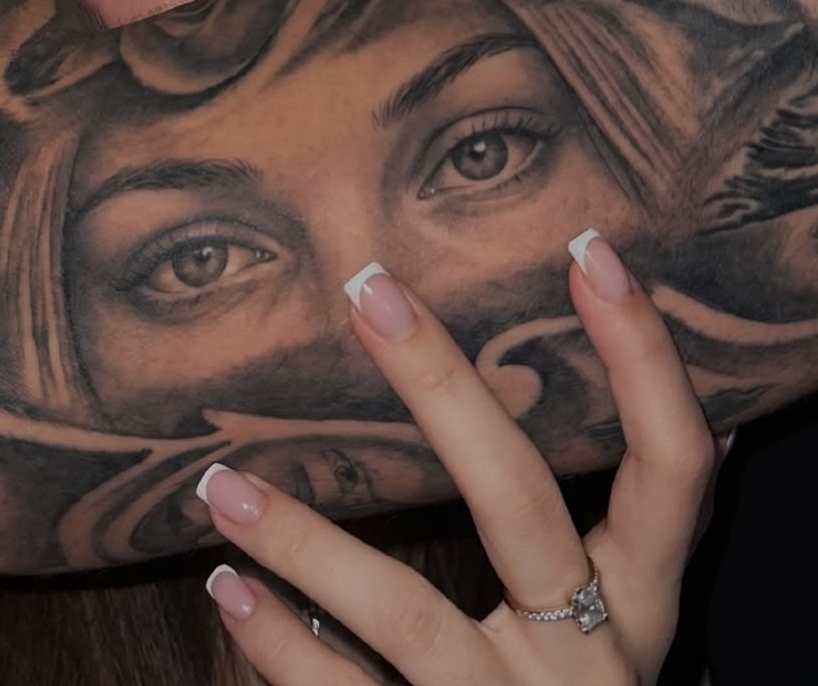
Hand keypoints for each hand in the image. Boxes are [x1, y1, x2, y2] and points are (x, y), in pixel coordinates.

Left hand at [196, 233, 723, 685]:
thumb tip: (677, 411)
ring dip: (306, 543)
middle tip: (367, 290)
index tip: (591, 250)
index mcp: (642, 603)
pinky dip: (284, 649)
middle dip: (444, 388)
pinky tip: (228, 591)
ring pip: (413, 618)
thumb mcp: (617, 624)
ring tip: (218, 482)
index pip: (674, 465)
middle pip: (522, 505)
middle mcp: (592, 658)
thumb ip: (615, 535)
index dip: (644, 357)